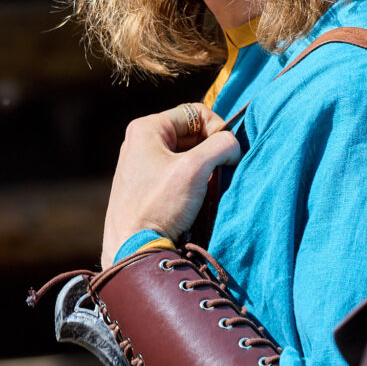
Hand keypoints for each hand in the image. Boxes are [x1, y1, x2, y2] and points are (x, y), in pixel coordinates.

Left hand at [101, 103, 239, 267]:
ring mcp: (141, 166)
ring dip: (204, 170)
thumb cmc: (159, 206)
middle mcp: (141, 142)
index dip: (217, 128)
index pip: (195, 112)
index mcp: (147, 128)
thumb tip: (233, 145)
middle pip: (191, 134)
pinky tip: (196, 201)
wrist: (132, 252)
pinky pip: (177, 174)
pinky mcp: (145, 188)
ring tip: (208, 190)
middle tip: (220, 173)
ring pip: (187, 156)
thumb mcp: (195, 169)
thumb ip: (221, 146)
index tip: (227, 153)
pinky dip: (193, 183)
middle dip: (211, 152)